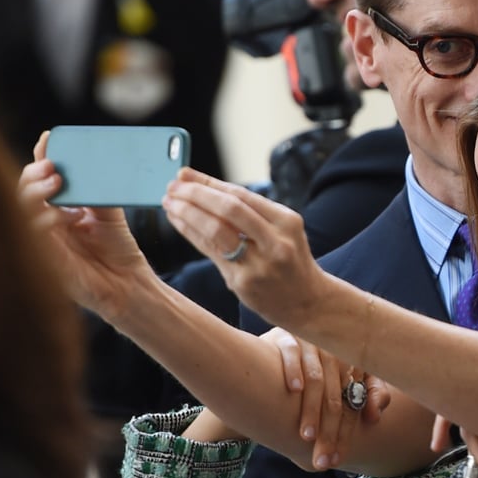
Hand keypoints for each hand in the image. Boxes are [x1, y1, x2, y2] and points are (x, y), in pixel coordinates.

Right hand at [18, 131, 151, 318]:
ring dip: (36, 192)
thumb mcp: (110, 214)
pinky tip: (62, 215)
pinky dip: (43, 221)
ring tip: (57, 182)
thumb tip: (92, 165)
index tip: (48, 138)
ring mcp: (43, 240)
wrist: (129, 284)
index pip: (42, 177)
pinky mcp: (46, 260)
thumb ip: (98, 191)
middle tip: (54, 166)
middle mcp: (46, 222)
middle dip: (35, 173)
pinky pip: (33, 237)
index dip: (41, 157)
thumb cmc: (118, 251)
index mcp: (59, 208)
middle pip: (24, 189)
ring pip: (20, 209)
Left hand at [162, 169, 324, 328]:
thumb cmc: (289, 260)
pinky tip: (178, 222)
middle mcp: (276, 241)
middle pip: (228, 209)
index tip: (184, 174)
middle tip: (172, 187)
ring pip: (215, 230)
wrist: (307, 302)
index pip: (241, 195)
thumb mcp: (283, 231)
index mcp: (287, 221)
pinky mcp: (243, 283)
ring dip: (187, 213)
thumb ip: (250, 212)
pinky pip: (211, 252)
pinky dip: (191, 233)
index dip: (208, 183)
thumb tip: (204, 185)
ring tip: (169, 203)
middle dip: (195, 194)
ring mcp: (259, 264)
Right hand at [260, 327, 389, 469]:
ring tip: (307, 436)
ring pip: (316, 379)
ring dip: (311, 409)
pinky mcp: (287, 336)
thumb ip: (368, 397)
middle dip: (329, 432)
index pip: (352, 405)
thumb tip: (375, 418)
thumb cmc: (318, 374)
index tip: (337, 460)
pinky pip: (291, 352)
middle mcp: (335, 354)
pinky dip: (294, 370)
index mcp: (354, 365)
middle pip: (335, 398)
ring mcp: (312, 344)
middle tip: (321, 461)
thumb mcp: (345, 385)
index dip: (346, 434)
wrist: (284, 346)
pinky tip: (294, 390)